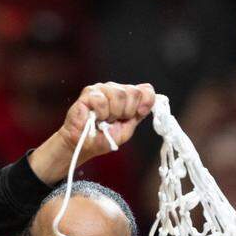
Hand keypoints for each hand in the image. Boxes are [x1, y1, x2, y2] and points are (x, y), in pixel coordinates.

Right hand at [31, 82, 156, 183]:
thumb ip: (138, 114)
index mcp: (127, 98)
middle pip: (134, 91)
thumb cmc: (103, 137)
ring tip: (104, 120)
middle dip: (127, 111)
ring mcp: (102, 89)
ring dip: (113, 113)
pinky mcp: (89, 93)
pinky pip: (102, 100)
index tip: (139, 113)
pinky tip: (95, 118)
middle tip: (115, 120)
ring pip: (119, 94)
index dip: (147, 101)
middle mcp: (116, 89)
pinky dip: (101, 114)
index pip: (146, 89)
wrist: (84, 145)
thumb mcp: (127, 128)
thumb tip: (151, 102)